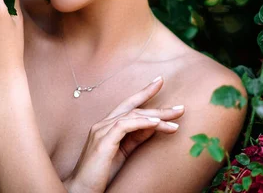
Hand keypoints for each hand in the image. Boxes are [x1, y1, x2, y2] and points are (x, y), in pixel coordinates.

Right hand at [67, 77, 184, 192]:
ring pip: (132, 115)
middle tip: (180, 107)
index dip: (143, 93)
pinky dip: (142, 123)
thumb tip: (153, 126)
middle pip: (133, 108)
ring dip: (156, 116)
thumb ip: (135, 138)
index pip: (127, 105)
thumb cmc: (100, 173)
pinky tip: (157, 124)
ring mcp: (101, 131)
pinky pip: (125, 126)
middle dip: (158, 105)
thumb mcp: (123, 153)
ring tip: (176, 118)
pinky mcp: (103, 141)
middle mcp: (102, 124)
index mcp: (106, 126)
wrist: (82, 188)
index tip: (159, 82)